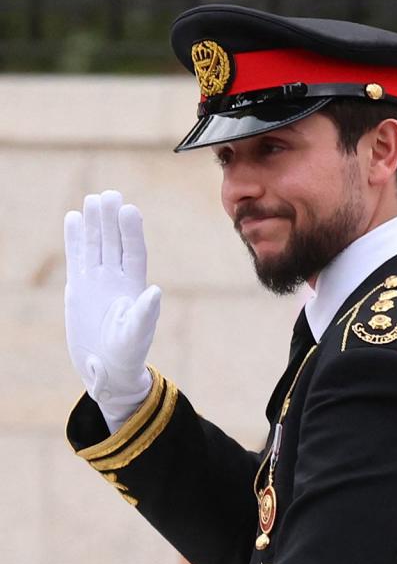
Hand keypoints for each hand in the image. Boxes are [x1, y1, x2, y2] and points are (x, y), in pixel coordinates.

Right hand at [64, 190, 161, 428]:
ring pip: (95, 246)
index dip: (132, 232)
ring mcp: (97, 281)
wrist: (108, 369)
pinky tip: (73, 217)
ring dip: (93, 223)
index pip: (133, 252)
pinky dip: (74, 239)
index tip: (129, 209)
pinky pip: (77, 258)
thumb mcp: (136, 336)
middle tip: (109, 194)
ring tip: (91, 199)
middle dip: (112, 220)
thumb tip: (155, 292)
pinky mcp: (79, 288)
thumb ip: (145, 314)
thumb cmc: (128, 354)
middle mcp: (117, 279)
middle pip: (114, 243)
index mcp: (134, 286)